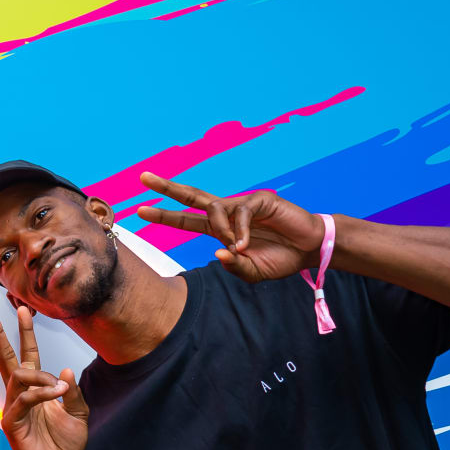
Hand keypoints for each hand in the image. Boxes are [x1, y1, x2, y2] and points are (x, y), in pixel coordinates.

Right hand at [0, 305, 87, 449]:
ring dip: (40, 376)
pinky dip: (40, 393)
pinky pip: (23, 399)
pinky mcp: (12, 423)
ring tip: (57, 387)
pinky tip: (54, 393)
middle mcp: (20, 395)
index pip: (26, 356)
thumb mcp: (78, 413)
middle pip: (7, 359)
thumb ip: (71, 391)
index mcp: (35, 390)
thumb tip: (65, 369)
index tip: (21, 309)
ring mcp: (13, 408)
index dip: (24, 333)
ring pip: (18, 377)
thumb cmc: (66, 445)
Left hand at [135, 171, 326, 282]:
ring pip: (216, 208)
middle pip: (192, 196)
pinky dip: (240, 230)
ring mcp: (243, 203)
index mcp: (221, 229)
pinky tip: (247, 243)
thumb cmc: (280, 259)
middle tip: (143, 178)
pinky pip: (241, 212)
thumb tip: (218, 253)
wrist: (309, 250)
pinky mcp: (260, 199)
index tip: (140, 211)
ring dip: (222, 231)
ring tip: (238, 248)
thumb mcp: (251, 272)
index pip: (187, 218)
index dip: (165, 214)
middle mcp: (228, 212)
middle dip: (167, 188)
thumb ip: (232, 266)